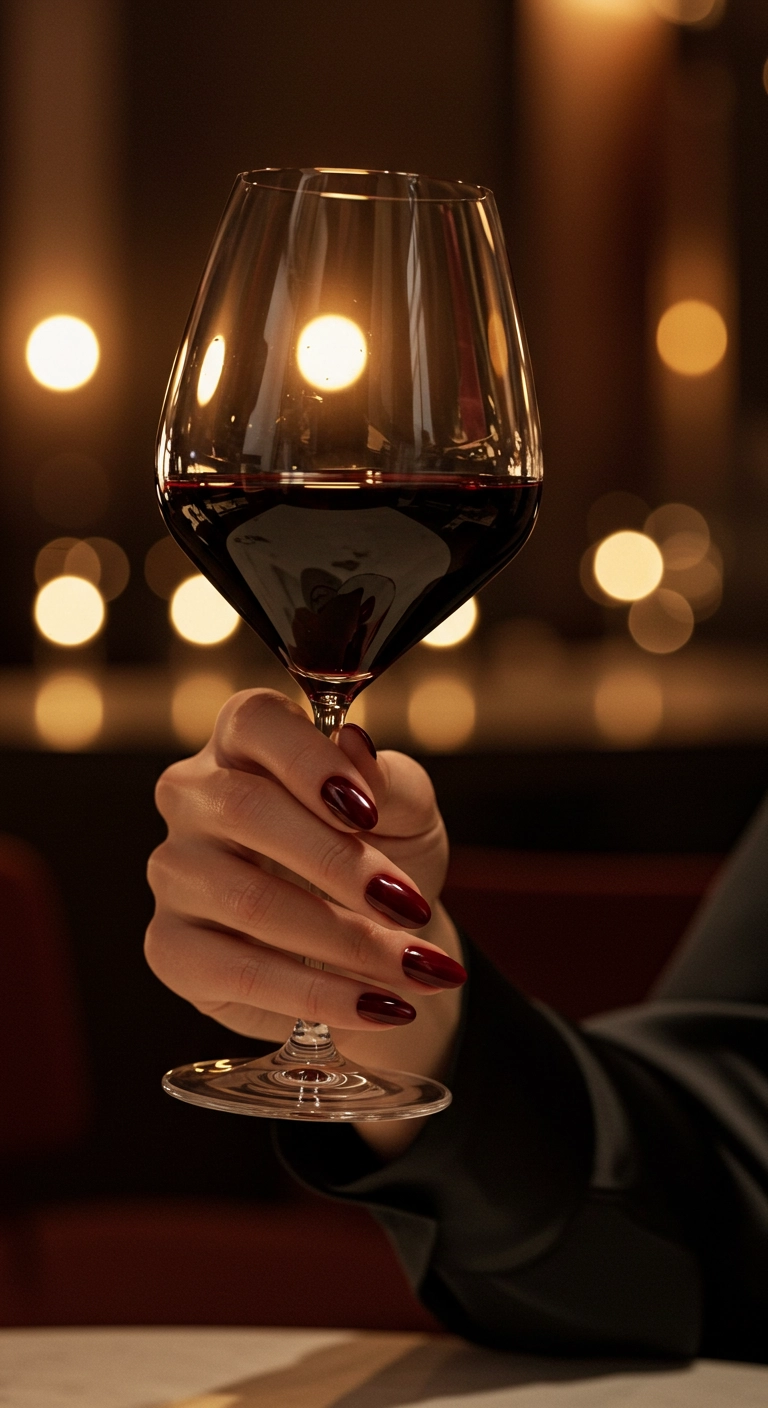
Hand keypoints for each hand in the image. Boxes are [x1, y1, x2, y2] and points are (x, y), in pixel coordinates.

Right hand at [145, 689, 465, 1155]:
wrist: (383, 944)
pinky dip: (317, 995)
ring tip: (413, 969)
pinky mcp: (171, 948)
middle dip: (339, 865)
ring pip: (247, 900)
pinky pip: (239, 974)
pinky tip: (373, 1006)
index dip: (307, 760)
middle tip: (409, 908)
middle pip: (244, 809)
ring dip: (344, 942)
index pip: (255, 722)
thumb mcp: (410, 815)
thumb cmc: (387, 856)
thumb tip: (355, 750)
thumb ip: (392, 783)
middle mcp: (194, 796)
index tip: (367, 810)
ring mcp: (174, 872)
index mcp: (248, 741)